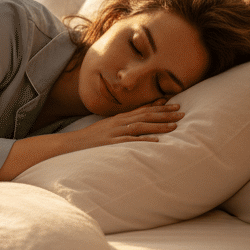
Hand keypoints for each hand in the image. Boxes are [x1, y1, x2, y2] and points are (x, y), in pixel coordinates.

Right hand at [0, 101, 184, 180]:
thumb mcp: (103, 131)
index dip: (158, 106)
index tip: (174, 104)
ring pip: (141, 125)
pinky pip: (130, 140)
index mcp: (116, 119)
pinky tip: (157, 140)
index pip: (141, 109)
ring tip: (176, 125)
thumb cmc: (86, 141)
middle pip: (145, 114)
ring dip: (159, 124)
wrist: (66, 145)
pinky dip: (144, 139)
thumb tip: (131, 132)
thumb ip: (117, 129)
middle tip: (182, 111)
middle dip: (164, 112)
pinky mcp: (111, 143)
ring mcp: (114, 132)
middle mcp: (117, 123)